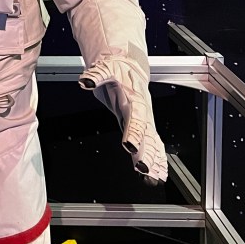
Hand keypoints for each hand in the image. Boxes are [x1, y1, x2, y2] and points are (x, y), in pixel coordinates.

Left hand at [79, 55, 167, 184]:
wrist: (128, 65)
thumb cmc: (117, 68)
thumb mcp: (105, 68)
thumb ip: (96, 75)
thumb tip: (85, 80)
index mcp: (134, 99)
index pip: (135, 119)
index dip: (133, 133)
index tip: (129, 146)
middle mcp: (142, 112)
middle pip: (146, 136)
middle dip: (146, 153)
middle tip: (144, 170)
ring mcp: (144, 120)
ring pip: (151, 142)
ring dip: (154, 160)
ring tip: (154, 178)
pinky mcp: (143, 125)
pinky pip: (152, 143)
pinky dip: (157, 158)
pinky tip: (159, 173)